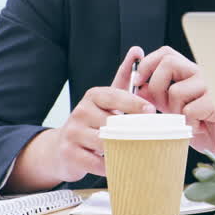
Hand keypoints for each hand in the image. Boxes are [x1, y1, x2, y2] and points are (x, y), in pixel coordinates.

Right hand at [43, 47, 157, 181]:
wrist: (62, 147)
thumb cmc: (96, 120)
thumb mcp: (110, 97)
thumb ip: (125, 75)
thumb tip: (137, 49)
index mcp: (94, 95)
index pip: (116, 96)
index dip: (135, 103)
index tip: (152, 111)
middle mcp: (80, 111)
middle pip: (112, 122)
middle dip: (132, 130)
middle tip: (151, 137)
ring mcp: (72, 132)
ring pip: (104, 142)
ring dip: (122, 149)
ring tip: (138, 152)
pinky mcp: (68, 153)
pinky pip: (95, 162)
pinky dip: (110, 165)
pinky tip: (119, 165)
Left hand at [133, 46, 214, 154]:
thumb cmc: (198, 124)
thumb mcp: (172, 108)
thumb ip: (156, 95)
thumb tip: (138, 86)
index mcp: (189, 73)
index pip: (166, 53)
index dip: (148, 64)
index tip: (138, 82)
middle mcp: (201, 74)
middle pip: (169, 62)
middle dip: (156, 86)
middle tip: (163, 106)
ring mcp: (210, 87)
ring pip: (176, 91)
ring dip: (175, 111)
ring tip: (186, 119)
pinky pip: (189, 110)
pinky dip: (189, 123)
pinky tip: (198, 126)